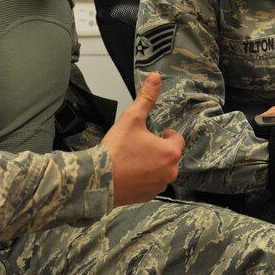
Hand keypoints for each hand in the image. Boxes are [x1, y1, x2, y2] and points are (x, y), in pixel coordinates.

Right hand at [101, 73, 184, 205]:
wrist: (98, 179)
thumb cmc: (116, 150)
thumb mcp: (132, 118)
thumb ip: (146, 97)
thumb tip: (155, 78)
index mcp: (170, 152)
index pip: (176, 139)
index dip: (165, 134)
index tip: (155, 132)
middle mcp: (169, 172)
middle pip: (169, 155)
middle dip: (157, 149)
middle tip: (139, 145)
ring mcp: (158, 186)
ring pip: (160, 170)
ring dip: (151, 164)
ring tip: (132, 158)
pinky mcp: (147, 197)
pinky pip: (151, 184)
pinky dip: (143, 178)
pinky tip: (129, 172)